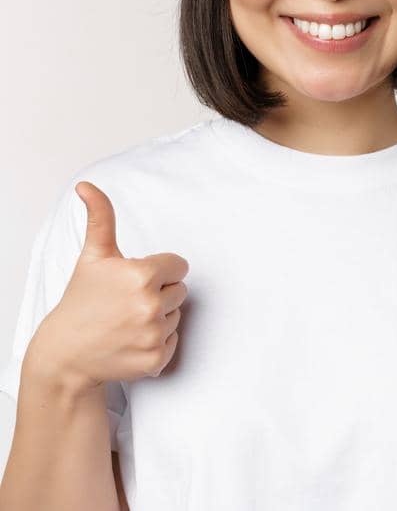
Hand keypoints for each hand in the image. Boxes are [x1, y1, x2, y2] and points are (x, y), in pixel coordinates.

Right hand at [29, 181, 188, 392]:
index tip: (133, 280)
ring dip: (158, 317)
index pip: (179, 265)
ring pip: (177, 315)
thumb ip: (100, 218)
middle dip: (159, 293)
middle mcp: (150, 305)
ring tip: (127, 321)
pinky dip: (157, 342)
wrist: (66, 352)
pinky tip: (131, 340)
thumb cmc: (82, 300)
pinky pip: (174, 341)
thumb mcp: (93, 256)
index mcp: (141, 275)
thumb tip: (86, 186)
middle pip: (180, 290)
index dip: (158, 271)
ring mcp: (154, 334)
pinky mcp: (156, 359)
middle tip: (127, 302)